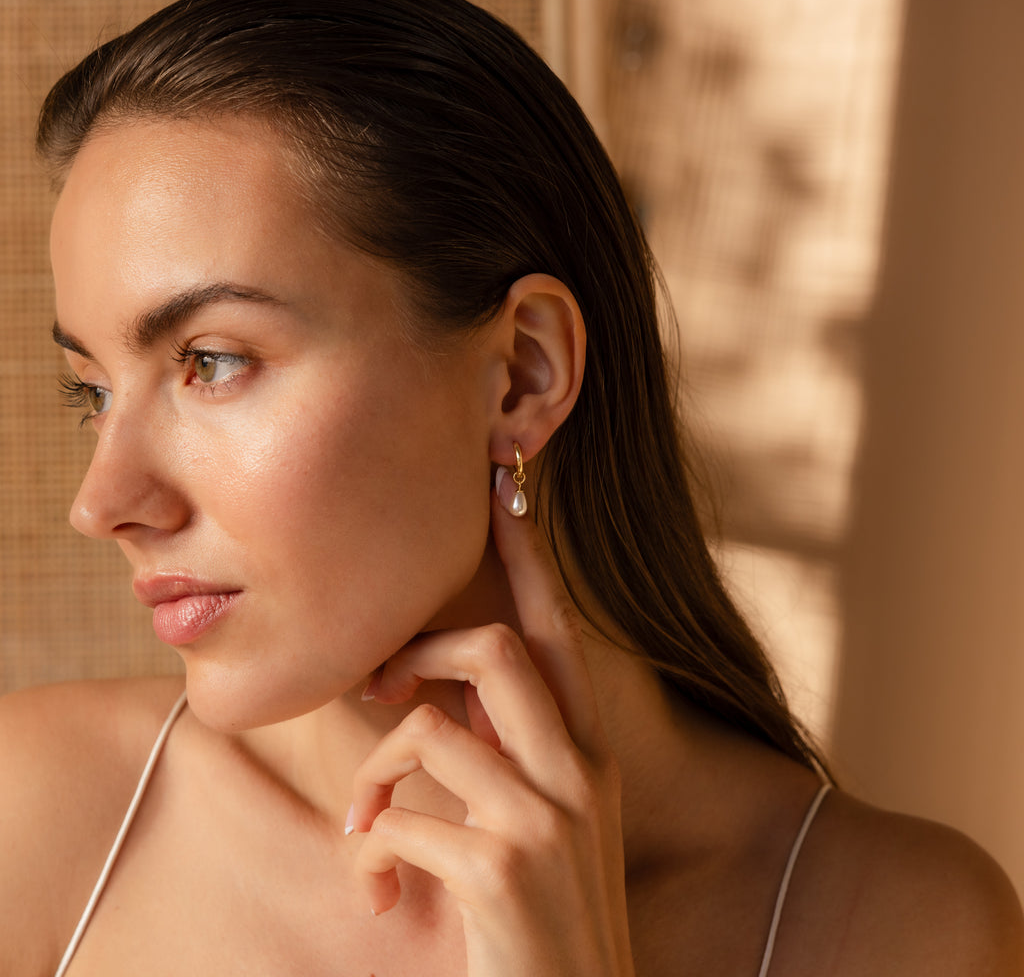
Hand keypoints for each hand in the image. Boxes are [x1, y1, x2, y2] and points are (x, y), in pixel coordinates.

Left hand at [347, 486, 634, 976]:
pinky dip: (369, 851)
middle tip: (382, 682)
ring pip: (430, 726)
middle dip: (423, 650)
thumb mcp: (540, 829)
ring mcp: (549, 817)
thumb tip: (431, 707)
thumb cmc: (543, 925)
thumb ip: (504, 762)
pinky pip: (400, 817)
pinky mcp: (503, 869)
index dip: (529, 560)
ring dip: (374, 773)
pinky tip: (379, 897)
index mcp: (590, 756)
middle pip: (497, 648)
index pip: (558, 633)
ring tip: (364, 827)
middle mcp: (581, 772)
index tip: (505, 491)